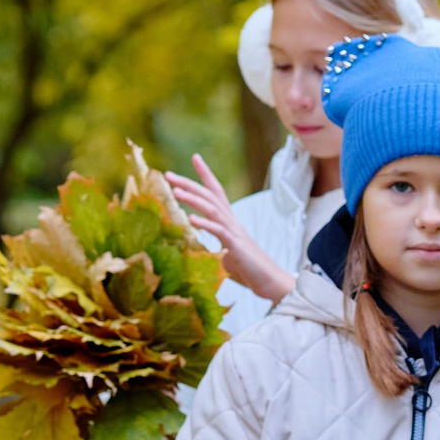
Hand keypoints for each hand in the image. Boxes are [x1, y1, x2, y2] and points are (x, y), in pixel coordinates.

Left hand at [163, 154, 294, 305]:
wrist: (270, 282)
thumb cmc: (250, 270)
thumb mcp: (229, 255)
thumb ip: (220, 248)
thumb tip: (213, 252)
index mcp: (230, 222)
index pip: (217, 192)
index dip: (206, 174)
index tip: (195, 157)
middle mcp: (232, 222)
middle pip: (210, 196)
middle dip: (189, 183)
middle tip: (168, 174)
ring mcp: (235, 233)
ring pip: (213, 209)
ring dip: (193, 199)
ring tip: (175, 192)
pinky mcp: (236, 246)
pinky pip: (219, 231)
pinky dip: (205, 224)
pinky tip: (190, 219)